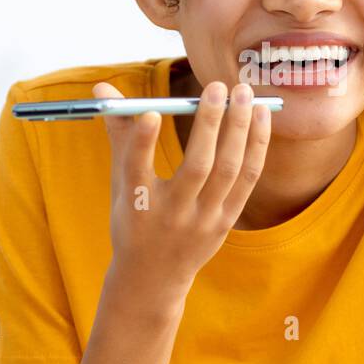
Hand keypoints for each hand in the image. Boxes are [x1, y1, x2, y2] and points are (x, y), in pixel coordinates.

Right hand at [92, 78, 271, 312]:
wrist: (152, 277)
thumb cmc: (133, 219)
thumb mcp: (120, 183)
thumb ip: (119, 133)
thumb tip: (103, 87)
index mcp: (136, 205)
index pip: (136, 170)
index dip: (142, 142)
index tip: (153, 113)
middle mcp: (171, 215)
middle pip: (196, 168)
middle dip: (209, 124)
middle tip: (217, 86)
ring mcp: (203, 220)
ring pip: (227, 171)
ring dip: (239, 129)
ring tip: (244, 93)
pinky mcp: (226, 221)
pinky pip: (246, 179)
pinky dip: (256, 146)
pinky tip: (260, 116)